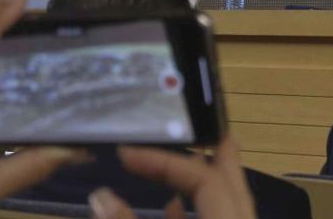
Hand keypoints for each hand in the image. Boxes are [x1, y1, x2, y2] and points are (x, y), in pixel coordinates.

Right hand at [87, 138, 256, 218]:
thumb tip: (100, 196)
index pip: (205, 179)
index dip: (165, 162)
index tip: (127, 154)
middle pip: (232, 183)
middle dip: (216, 153)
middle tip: (205, 123)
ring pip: (229, 205)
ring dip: (204, 185)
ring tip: (181, 161)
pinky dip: (198, 213)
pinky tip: (172, 209)